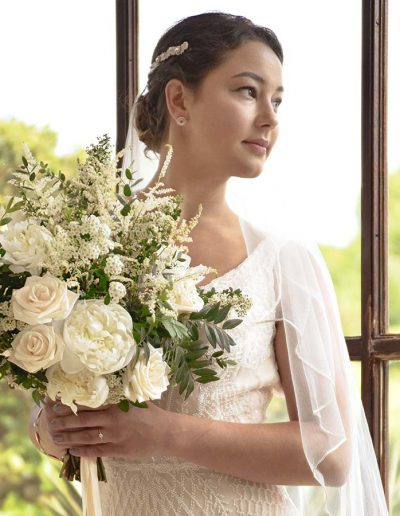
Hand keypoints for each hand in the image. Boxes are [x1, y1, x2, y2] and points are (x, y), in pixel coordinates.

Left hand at [43, 396, 172, 458]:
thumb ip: (121, 391)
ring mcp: (114, 437)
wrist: (166, 433)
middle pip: (82, 421)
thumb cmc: (152, 413)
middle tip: (51, 420)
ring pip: (85, 437)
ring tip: (56, 436)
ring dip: (69, 437)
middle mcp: (113, 420)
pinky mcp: (117, 451)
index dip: (71, 404)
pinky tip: (72, 449)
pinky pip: (95, 451)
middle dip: (64, 421)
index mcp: (117, 405)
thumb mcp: (137, 397)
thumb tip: (103, 380)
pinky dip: (82, 451)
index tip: (57, 403)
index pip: (89, 403)